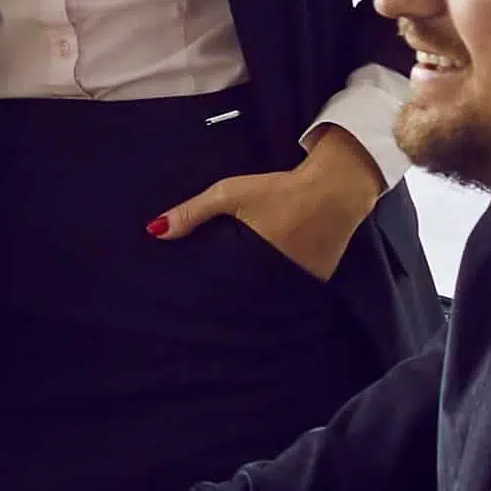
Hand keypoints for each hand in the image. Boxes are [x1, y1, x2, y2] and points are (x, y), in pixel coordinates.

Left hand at [155, 126, 385, 284]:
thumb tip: (155, 230)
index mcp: (253, 259)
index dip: (204, 293)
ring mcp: (298, 284)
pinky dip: (275, 289)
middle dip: (223, 298)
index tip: (187, 298)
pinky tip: (263, 285)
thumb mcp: (231, 194)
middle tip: (204, 302)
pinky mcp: (315, 283)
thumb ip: (193, 212)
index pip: (220, 288)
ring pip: (264, 298)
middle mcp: (276, 279)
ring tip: (231, 297)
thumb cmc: (280, 189)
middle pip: (241, 297)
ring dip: (249, 297)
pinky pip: (288, 292)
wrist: (336, 188)